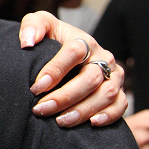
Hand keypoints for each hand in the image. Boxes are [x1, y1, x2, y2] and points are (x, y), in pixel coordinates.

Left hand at [20, 11, 127, 127]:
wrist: (70, 56)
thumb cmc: (54, 41)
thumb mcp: (43, 26)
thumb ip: (33, 25)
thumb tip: (27, 43)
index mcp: (84, 41)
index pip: (75, 52)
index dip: (56, 70)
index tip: (36, 87)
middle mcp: (103, 58)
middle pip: (90, 78)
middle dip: (65, 96)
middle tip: (42, 109)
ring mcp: (114, 76)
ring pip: (106, 94)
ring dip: (83, 110)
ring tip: (60, 121)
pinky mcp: (119, 92)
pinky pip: (121, 106)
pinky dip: (109, 116)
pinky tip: (91, 123)